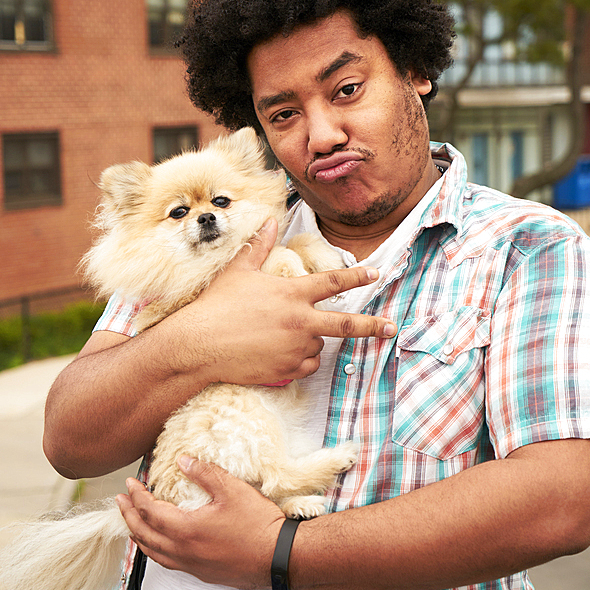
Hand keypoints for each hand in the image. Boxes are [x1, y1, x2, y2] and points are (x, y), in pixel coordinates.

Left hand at [116, 456, 284, 588]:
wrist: (278, 556)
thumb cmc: (258, 525)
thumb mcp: (232, 490)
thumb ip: (205, 473)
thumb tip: (183, 460)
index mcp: (186, 529)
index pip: (150, 511)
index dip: (137, 495)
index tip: (131, 483)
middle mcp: (183, 550)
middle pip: (144, 533)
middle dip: (128, 515)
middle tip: (121, 501)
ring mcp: (191, 564)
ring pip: (152, 552)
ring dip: (138, 534)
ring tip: (132, 523)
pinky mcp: (201, 572)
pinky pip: (166, 562)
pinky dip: (154, 550)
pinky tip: (159, 544)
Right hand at [165, 218, 395, 384]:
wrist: (199, 345)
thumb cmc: (216, 306)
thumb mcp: (239, 271)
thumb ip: (259, 246)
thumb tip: (269, 220)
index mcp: (293, 293)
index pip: (333, 282)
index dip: (357, 276)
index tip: (374, 273)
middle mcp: (300, 320)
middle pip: (347, 324)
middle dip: (373, 325)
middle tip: (390, 327)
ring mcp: (296, 347)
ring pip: (319, 344)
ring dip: (309, 339)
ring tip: (279, 335)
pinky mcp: (288, 369)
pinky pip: (307, 365)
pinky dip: (300, 360)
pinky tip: (280, 354)